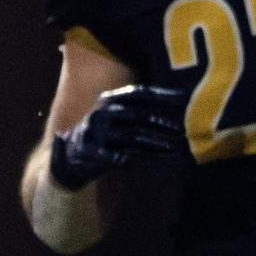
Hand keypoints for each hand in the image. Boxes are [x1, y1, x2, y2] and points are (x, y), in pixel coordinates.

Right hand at [47, 84, 187, 189]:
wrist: (72, 155)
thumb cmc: (106, 134)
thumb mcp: (119, 117)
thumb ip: (142, 111)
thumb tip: (180, 107)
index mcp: (111, 99)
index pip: (140, 94)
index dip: (162, 96)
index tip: (184, 100)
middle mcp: (103, 113)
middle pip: (137, 115)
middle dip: (161, 122)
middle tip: (181, 129)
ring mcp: (96, 133)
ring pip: (131, 136)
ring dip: (155, 142)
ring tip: (173, 148)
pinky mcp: (92, 153)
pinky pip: (115, 156)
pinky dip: (126, 159)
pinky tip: (140, 161)